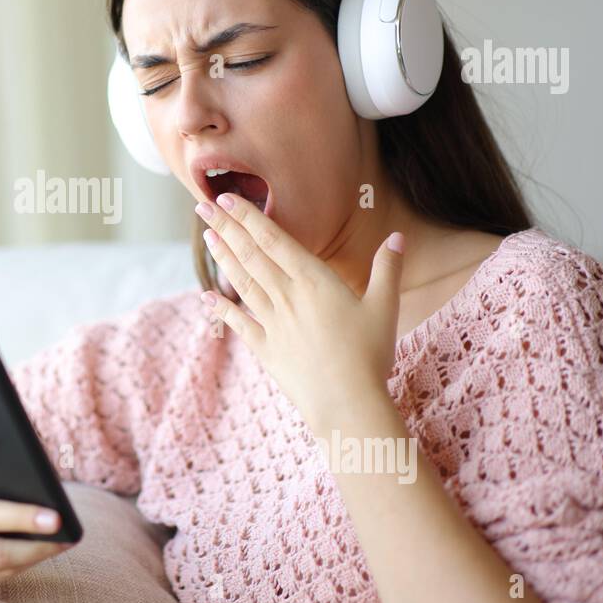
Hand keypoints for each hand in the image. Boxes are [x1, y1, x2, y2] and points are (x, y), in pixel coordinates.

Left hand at [195, 192, 404, 435]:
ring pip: (242, 282)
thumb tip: (398, 237)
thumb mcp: (384, 307)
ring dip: (223, 258)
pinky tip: (208, 297)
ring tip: (208, 237)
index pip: (274, 239)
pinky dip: (222, 309)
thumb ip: (388, 269)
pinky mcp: (266, 349)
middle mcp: (287, 296)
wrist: (346, 404)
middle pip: (251, 255)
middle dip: (226, 228)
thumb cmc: (370, 355)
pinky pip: (240, 323)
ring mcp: (273, 323)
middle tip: (203, 207)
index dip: (249, 217)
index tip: (227, 198)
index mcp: (314, 281)